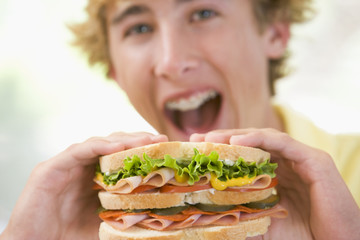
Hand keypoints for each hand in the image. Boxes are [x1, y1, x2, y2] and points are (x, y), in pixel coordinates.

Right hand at [0, 132, 167, 239]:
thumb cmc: (70, 235)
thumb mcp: (107, 221)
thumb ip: (125, 212)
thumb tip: (156, 215)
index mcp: (97, 176)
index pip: (124, 156)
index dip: (144, 150)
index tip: (165, 149)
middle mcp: (84, 165)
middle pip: (115, 145)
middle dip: (138, 140)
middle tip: (160, 140)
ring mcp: (68, 163)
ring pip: (100, 143)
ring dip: (124, 140)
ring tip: (145, 141)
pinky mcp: (52, 167)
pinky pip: (79, 151)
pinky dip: (100, 146)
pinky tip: (119, 146)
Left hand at [190, 129, 359, 239]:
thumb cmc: (303, 237)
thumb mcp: (263, 223)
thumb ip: (243, 216)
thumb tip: (209, 218)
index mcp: (277, 174)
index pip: (245, 156)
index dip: (221, 151)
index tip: (197, 150)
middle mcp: (288, 163)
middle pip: (252, 143)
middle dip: (224, 139)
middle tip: (198, 139)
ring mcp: (301, 159)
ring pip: (264, 138)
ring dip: (237, 135)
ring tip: (212, 139)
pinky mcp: (314, 160)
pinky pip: (282, 142)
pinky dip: (259, 138)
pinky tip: (237, 141)